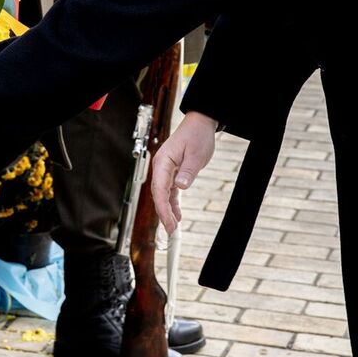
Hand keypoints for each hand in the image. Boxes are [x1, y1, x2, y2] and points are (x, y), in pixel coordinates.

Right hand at [150, 111, 217, 233]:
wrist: (199, 125)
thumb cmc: (197, 136)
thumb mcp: (196, 154)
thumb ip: (188, 171)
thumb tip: (179, 186)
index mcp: (163, 161)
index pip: (159, 188)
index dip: (162, 208)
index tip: (169, 223)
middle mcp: (161, 166)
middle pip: (158, 194)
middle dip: (163, 213)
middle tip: (171, 231)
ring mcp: (165, 170)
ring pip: (162, 194)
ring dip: (167, 211)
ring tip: (173, 228)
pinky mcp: (172, 172)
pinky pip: (169, 191)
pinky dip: (172, 204)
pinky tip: (177, 215)